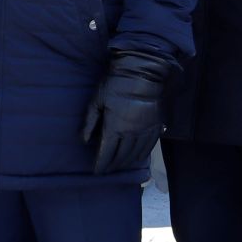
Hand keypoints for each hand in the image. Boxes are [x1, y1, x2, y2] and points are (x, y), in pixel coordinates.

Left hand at [80, 50, 171, 174]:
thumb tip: (84, 141)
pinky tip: (137, 157)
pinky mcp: (157, 125)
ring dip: (126, 162)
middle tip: (107, 168)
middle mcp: (131, 133)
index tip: (97, 170)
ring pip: (135, 154)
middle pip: (121, 156)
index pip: (106, 154)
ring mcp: (145, 130)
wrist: (143, 70)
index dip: (101, 164)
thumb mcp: (97, 100)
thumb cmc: (116, 83)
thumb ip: (89, 122)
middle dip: (113, 165)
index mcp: (114, 127)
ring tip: (119, 165)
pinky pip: (149, 146)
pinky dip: (142, 155)